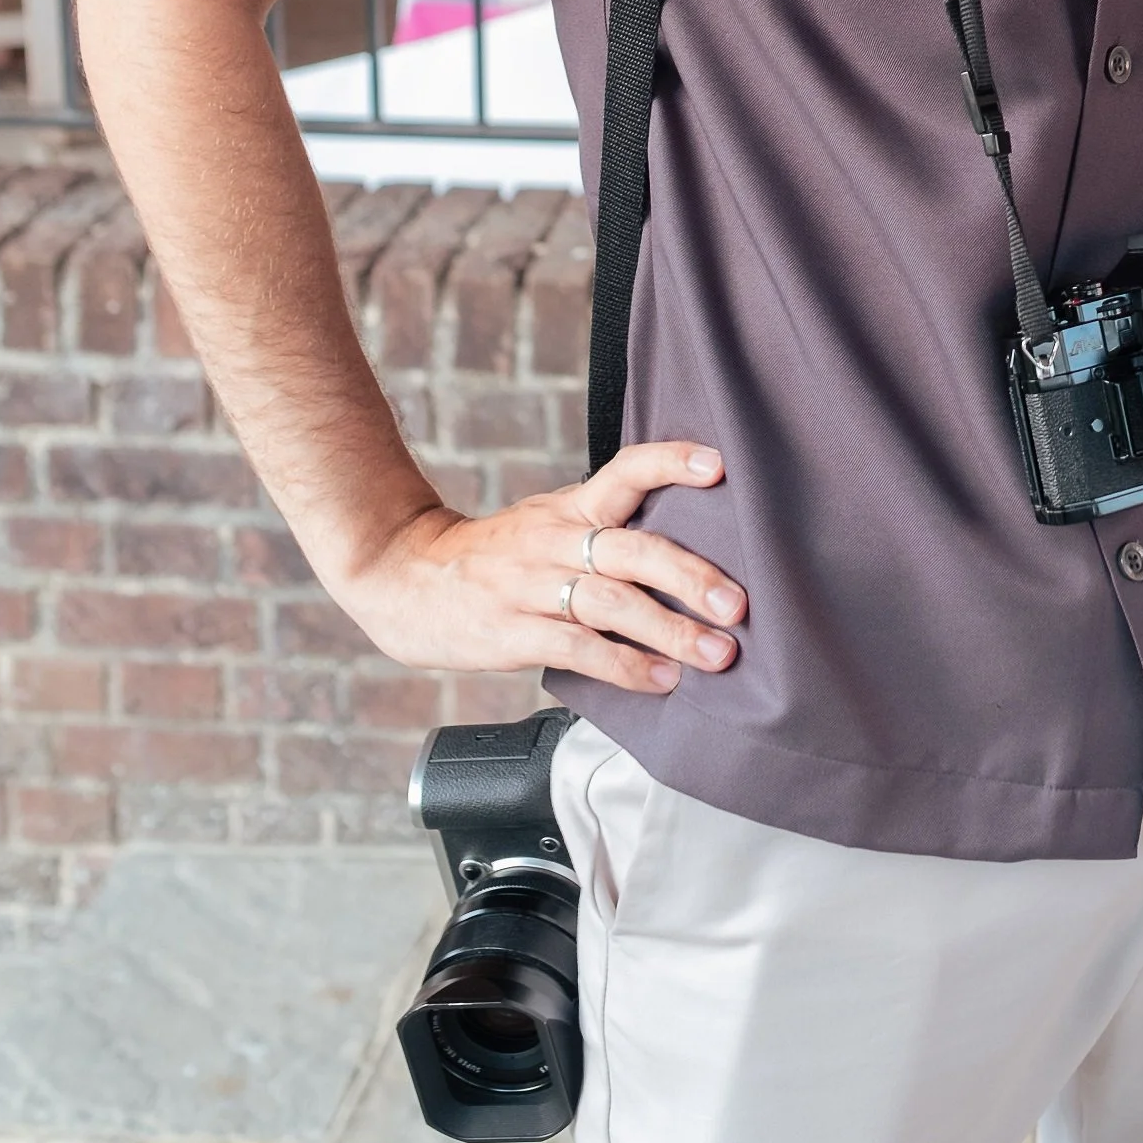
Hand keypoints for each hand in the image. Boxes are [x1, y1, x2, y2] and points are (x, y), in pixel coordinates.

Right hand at [339, 441, 742, 696]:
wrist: (404, 578)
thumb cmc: (494, 556)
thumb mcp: (547, 523)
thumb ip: (604, 530)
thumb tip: (688, 549)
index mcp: (570, 507)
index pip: (626, 470)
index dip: (671, 462)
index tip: (720, 467)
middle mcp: (556, 540)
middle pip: (634, 549)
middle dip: (692, 577)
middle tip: (738, 604)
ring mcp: (532, 586)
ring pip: (613, 604)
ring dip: (672, 631)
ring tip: (717, 654)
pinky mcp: (513, 632)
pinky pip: (579, 648)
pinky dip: (625, 666)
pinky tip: (661, 680)